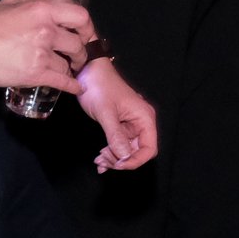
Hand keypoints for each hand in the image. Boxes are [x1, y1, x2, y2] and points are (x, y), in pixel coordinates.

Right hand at [0, 0, 90, 92]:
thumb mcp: (10, 2)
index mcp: (42, 10)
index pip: (80, 16)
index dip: (86, 27)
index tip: (84, 34)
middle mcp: (46, 31)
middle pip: (77, 44)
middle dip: (79, 52)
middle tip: (76, 56)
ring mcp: (41, 54)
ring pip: (68, 64)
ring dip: (68, 68)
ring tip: (67, 70)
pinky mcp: (34, 74)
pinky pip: (61, 82)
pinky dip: (72, 86)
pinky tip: (76, 88)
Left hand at [76, 53, 158, 172]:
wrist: (89, 72)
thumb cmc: (99, 88)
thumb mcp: (106, 113)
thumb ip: (116, 137)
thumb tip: (124, 159)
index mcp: (144, 118)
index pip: (149, 149)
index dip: (135, 161)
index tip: (118, 165)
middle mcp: (141, 123)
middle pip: (138, 152)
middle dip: (122, 161)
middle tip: (102, 160)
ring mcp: (130, 125)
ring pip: (128, 151)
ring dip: (114, 159)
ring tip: (98, 159)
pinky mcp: (120, 126)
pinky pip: (119, 145)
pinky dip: (111, 154)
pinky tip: (100, 159)